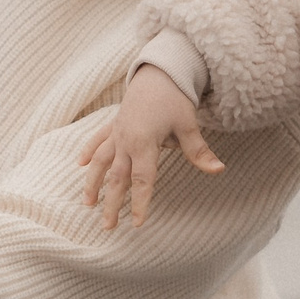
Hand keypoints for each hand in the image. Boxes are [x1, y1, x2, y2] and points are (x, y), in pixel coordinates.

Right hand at [77, 64, 224, 229]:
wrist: (158, 71)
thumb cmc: (174, 98)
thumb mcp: (187, 124)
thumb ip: (199, 151)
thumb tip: (219, 170)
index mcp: (143, 143)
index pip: (142, 180)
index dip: (140, 203)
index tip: (137, 223)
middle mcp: (125, 140)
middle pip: (116, 178)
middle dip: (110, 203)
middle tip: (106, 226)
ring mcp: (117, 132)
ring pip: (100, 162)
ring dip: (93, 183)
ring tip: (87, 203)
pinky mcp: (114, 123)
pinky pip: (97, 140)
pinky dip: (88, 151)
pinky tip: (80, 164)